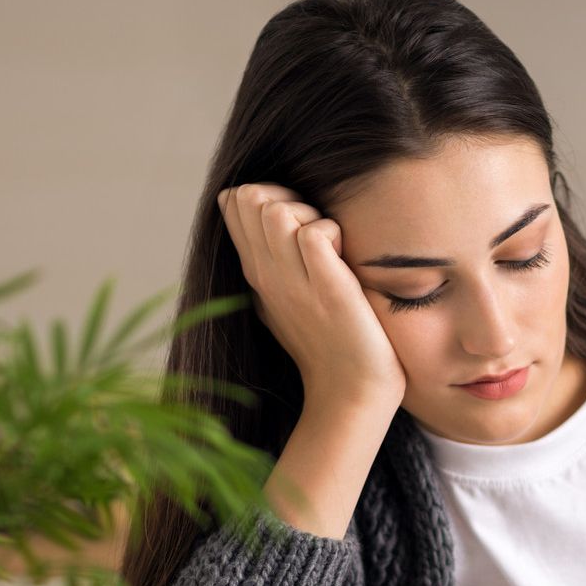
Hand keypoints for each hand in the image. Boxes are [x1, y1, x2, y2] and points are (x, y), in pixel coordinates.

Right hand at [216, 183, 405, 412]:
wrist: (351, 391)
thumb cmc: (328, 343)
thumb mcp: (285, 297)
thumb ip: (271, 257)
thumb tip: (257, 212)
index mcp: (255, 272)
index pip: (234, 202)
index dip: (266, 194)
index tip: (295, 222)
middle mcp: (265, 274)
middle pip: (250, 198)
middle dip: (286, 197)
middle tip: (315, 232)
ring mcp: (292, 282)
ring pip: (276, 210)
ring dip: (309, 214)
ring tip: (330, 246)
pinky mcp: (326, 288)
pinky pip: (314, 233)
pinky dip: (332, 233)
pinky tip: (343, 261)